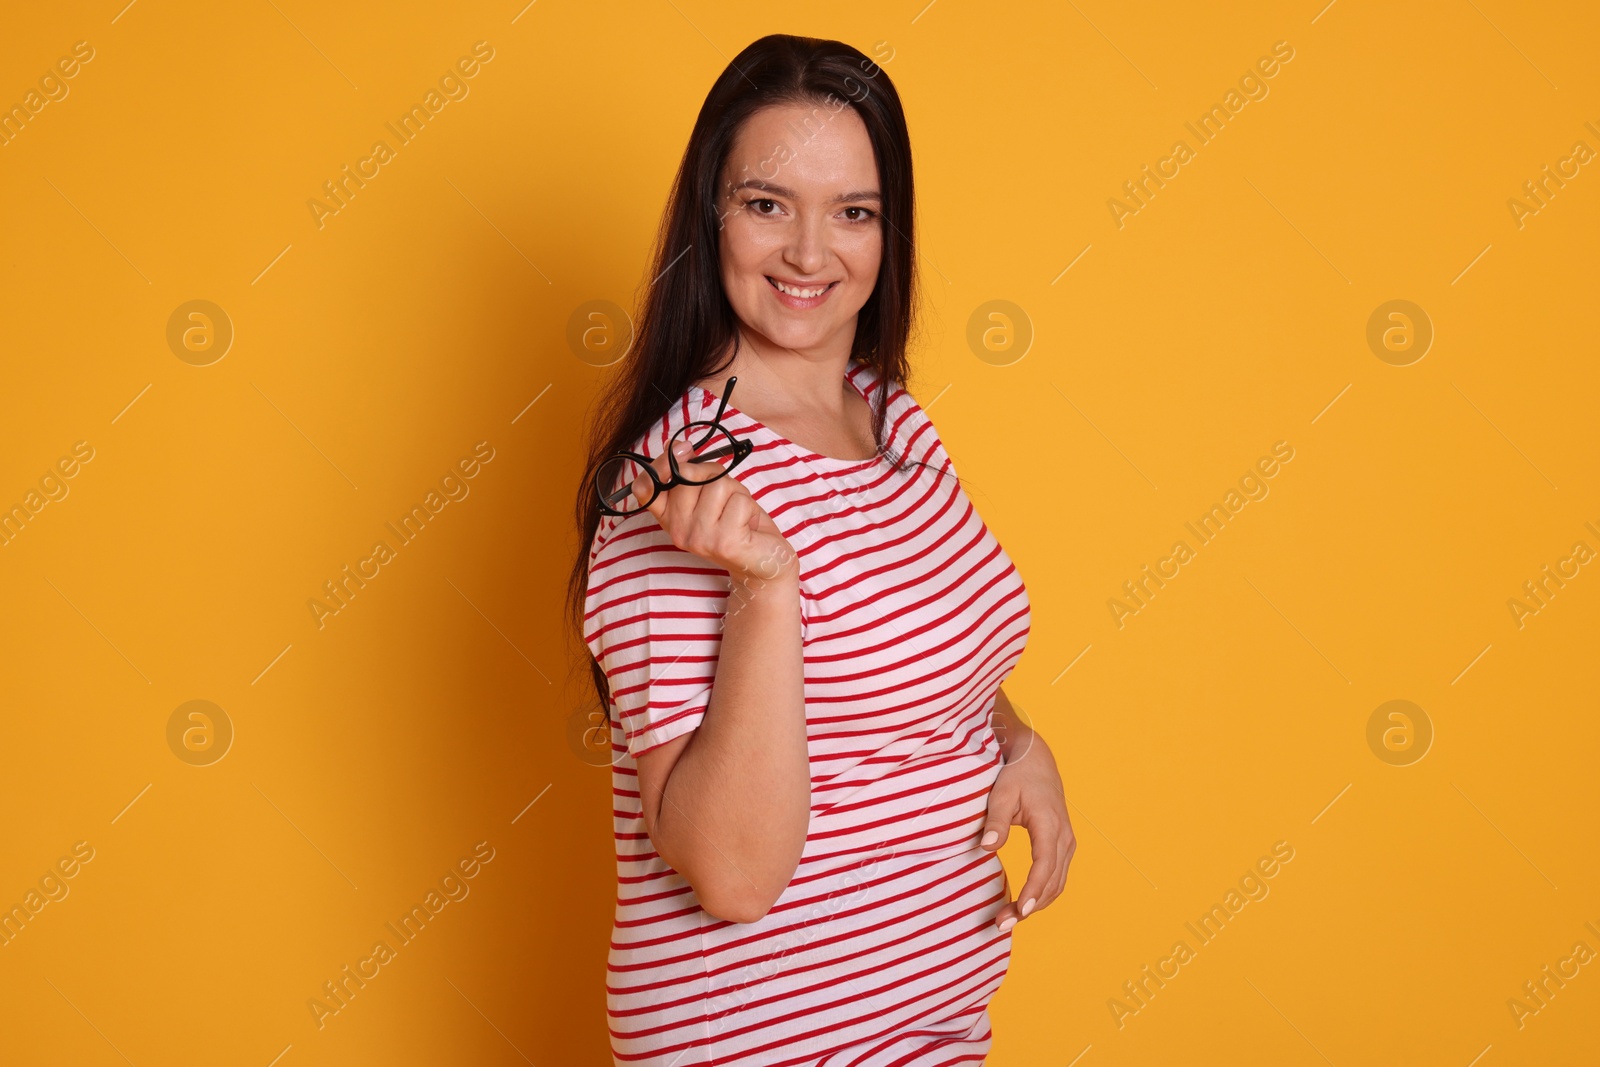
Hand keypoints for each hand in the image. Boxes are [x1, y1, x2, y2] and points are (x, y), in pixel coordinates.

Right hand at [636, 440, 798, 588]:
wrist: (763, 562)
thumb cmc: (736, 523)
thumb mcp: (709, 494)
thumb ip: (690, 473)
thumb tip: (677, 446)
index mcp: (669, 518)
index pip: (645, 487)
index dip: (661, 463)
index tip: (683, 451)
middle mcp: (678, 531)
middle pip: (688, 474)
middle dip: (714, 474)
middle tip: (726, 496)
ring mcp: (699, 538)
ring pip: (718, 484)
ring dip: (736, 492)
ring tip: (738, 512)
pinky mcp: (724, 543)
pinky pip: (739, 500)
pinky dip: (750, 506)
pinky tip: (747, 525)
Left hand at [978, 733, 1074, 931]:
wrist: (1037, 761)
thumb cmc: (1016, 776)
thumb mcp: (1001, 793)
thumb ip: (995, 821)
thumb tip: (987, 847)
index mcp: (1050, 825)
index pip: (1044, 865)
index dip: (1033, 891)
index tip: (1021, 911)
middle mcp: (1064, 837)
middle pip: (1051, 882)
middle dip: (1029, 907)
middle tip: (1002, 924)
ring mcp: (1067, 843)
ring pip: (1057, 884)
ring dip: (1036, 905)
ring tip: (1008, 919)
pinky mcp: (1063, 846)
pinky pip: (1057, 877)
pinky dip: (1042, 894)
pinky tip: (1023, 905)